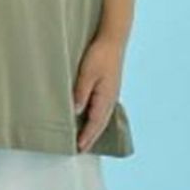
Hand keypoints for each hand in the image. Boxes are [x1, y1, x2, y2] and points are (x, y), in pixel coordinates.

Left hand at [73, 35, 123, 151]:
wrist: (113, 40)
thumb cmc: (99, 55)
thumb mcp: (87, 73)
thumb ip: (81, 92)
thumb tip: (76, 111)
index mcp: (105, 98)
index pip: (95, 123)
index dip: (86, 136)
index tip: (78, 148)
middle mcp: (110, 98)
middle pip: (100, 123)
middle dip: (91, 137)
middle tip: (81, 149)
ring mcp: (111, 93)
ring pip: (103, 117)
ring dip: (94, 129)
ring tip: (86, 138)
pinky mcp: (110, 87)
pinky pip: (103, 108)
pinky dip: (97, 118)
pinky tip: (92, 117)